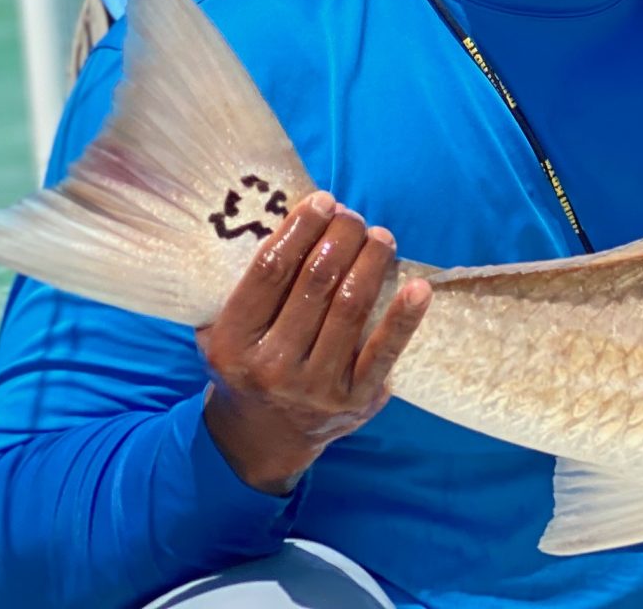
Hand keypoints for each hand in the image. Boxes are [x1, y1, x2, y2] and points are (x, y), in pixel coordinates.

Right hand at [199, 191, 430, 494]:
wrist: (262, 440)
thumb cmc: (248, 365)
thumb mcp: (223, 331)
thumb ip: (249, 286)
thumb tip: (296, 219)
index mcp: (233, 342)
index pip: (270, 270)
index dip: (300, 228)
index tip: (322, 201)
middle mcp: (272, 366)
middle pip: (315, 281)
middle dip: (341, 237)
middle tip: (352, 216)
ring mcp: (315, 387)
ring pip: (351, 306)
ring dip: (371, 260)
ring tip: (380, 236)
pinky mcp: (354, 400)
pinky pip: (384, 351)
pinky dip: (404, 316)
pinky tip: (419, 287)